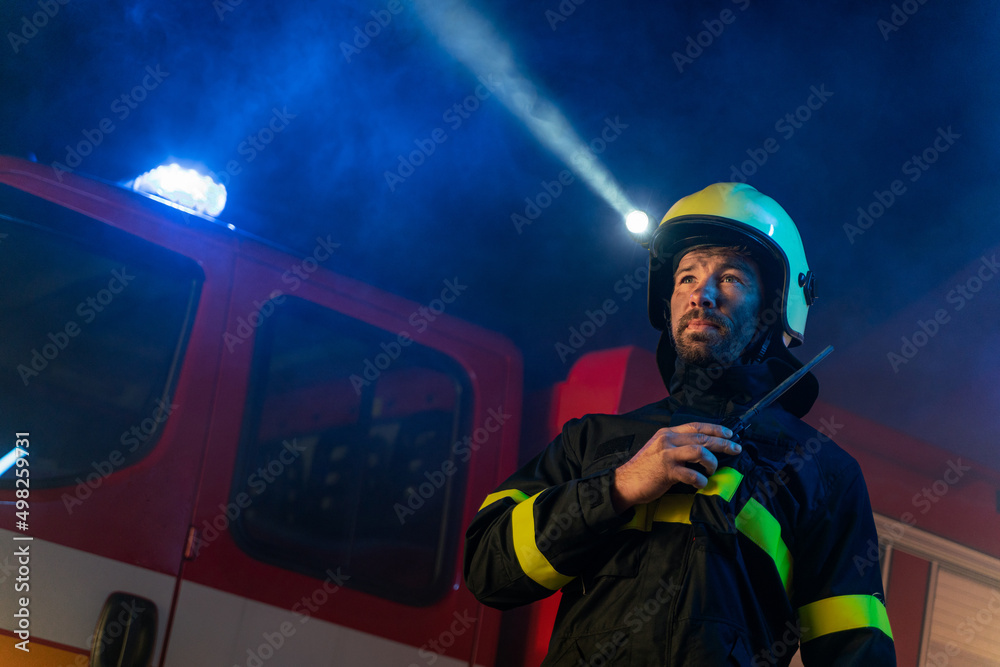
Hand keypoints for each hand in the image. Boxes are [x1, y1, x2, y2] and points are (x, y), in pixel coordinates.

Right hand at [610, 422, 740, 512]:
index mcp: (667, 434)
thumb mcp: (660, 450)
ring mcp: (667, 455)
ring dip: (711, 462)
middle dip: (723, 443)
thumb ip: (677, 447)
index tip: (730, 433)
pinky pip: (691, 474)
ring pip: (699, 451)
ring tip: (712, 470)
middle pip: (702, 437)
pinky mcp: (667, 471)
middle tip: (736, 449)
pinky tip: (701, 484)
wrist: (625, 482)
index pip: (696, 426)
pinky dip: (700, 480)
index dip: (715, 428)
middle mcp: (668, 440)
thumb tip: (702, 451)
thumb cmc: (645, 469)